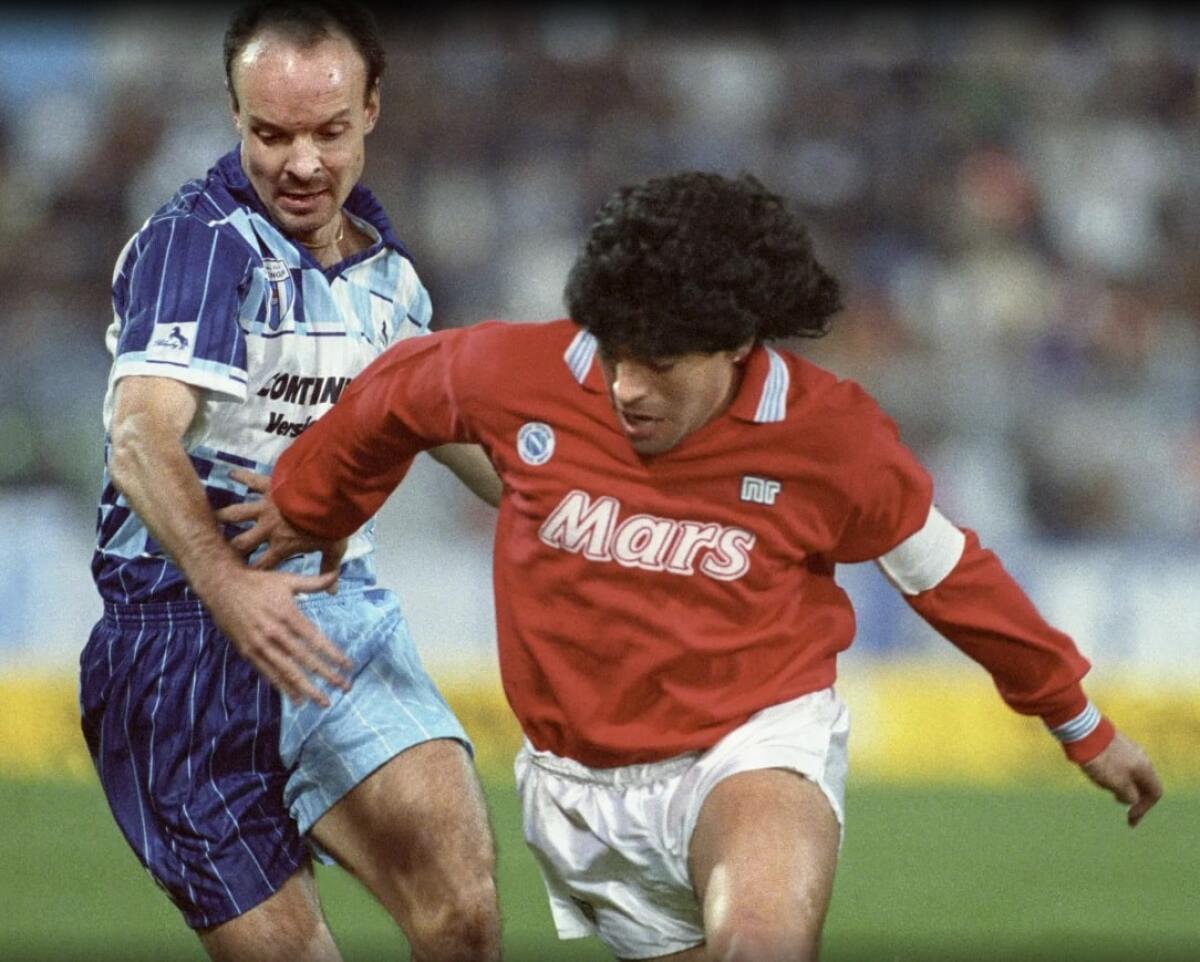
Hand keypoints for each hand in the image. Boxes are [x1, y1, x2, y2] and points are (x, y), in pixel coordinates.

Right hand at [204, 563, 352, 706]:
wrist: (221, 587)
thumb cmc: (257, 583)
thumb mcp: (287, 580)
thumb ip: (313, 583)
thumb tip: (336, 576)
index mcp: (288, 615)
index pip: (316, 640)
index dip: (333, 654)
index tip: (348, 667)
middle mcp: (275, 633)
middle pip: (305, 660)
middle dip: (326, 676)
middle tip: (344, 688)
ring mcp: (260, 645)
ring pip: (287, 671)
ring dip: (307, 688)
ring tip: (323, 702)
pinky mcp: (247, 652)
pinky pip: (268, 673)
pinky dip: (283, 687)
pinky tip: (297, 698)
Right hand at [216, 467, 346, 578]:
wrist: (330, 495)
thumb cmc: (333, 524)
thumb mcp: (334, 548)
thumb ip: (328, 568)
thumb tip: (332, 592)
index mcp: (282, 545)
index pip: (262, 565)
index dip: (251, 573)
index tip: (239, 579)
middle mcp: (268, 529)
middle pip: (242, 542)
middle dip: (230, 548)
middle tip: (217, 551)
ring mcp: (265, 508)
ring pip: (237, 514)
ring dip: (224, 516)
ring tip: (211, 518)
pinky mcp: (269, 487)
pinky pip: (251, 480)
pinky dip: (241, 475)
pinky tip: (230, 472)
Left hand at [1080, 731, 1162, 826]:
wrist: (1082, 731)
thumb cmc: (1102, 760)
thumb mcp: (1118, 784)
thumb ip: (1129, 795)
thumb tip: (1131, 799)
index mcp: (1145, 767)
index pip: (1155, 793)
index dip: (1145, 808)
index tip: (1130, 817)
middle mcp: (1140, 757)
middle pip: (1142, 782)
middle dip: (1132, 796)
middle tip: (1117, 802)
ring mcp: (1127, 748)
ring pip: (1129, 773)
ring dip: (1120, 784)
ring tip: (1103, 785)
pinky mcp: (1113, 743)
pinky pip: (1118, 764)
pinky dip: (1112, 773)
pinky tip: (1096, 773)